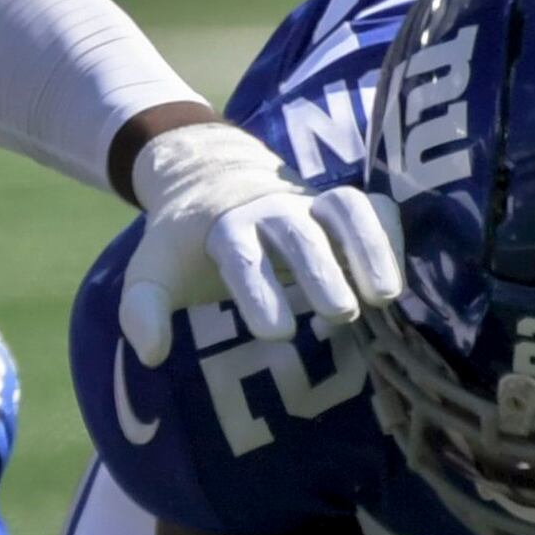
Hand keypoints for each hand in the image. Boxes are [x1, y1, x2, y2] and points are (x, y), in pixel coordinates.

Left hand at [117, 119, 402, 359]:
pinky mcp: (338, 207)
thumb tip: (151, 355)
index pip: (241, 256)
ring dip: (368, 247)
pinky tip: (393, 281)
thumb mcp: (151, 271)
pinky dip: (388, 235)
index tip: (276, 333)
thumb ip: (142, 312)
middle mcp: (270, 211)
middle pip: (299, 235)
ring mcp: (309, 204)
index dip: (259, 291)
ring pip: (346, 210)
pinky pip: (373, 206)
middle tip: (338, 313)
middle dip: (320, 271)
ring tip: (384, 298)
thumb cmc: (184, 243)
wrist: (208, 179)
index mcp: (222, 228)